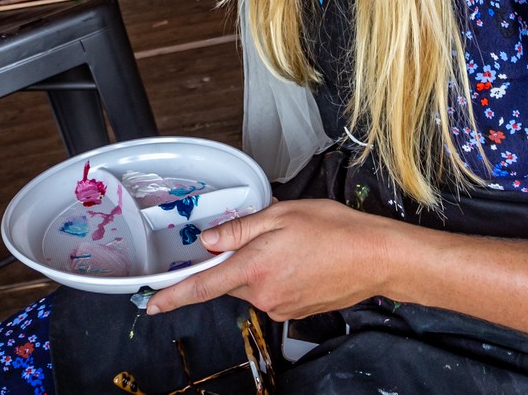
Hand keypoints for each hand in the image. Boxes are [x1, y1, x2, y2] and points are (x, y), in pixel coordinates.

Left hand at [145, 199, 399, 320]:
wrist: (376, 257)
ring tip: (293, 245)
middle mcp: (263, 294)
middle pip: (229, 279)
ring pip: (252, 285)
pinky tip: (300, 260)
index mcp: (253, 268)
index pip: (202, 286)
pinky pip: (271, 292)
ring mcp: (279, 307)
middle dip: (236, 259)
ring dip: (260, 265)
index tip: (151, 303)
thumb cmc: (334, 230)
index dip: (172, 295)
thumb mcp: (280, 215)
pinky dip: (277, 275)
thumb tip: (208, 241)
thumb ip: (239, 229)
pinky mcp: (294, 312)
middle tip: (266, 235)